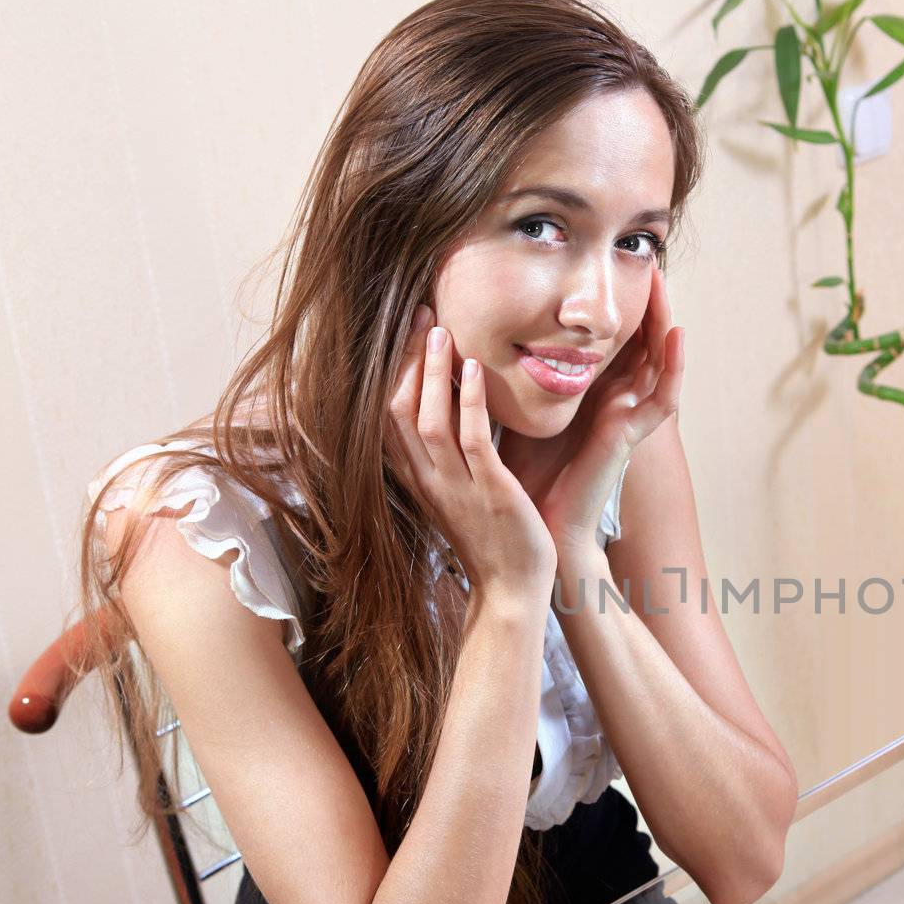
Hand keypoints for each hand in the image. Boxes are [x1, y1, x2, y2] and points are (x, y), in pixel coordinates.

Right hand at [389, 307, 556, 602]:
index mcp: (420, 479)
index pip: (389, 418)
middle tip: (420, 314)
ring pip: (427, 420)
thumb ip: (453, 455)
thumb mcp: (462, 492)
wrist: (513, 590)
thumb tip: (455, 410)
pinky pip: (470, 441)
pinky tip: (474, 368)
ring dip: (432, 372)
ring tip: (442, 330)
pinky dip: (468, 402)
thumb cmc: (495, 538)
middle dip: (407, 360)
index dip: (394, 372)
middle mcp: (429, 480)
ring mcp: (456, 487)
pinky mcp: (490, 493)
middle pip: (398, 409)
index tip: (407, 333)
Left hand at [532, 263, 684, 555]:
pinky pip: (664, 398)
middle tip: (644, 258)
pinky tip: (677, 334)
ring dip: (663, 319)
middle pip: (642, 342)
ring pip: (659, 361)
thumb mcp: (517, 405)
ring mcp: (627, 418)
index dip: (616, 302)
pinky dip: (674, 366)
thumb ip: (512, 372)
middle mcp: (615, 402)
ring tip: (662, 281)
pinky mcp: (631, 436)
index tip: (609, 264)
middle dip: (644, 301)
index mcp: (592, 394)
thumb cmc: (524, 471)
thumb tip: (480, 330)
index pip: (613, 339)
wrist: (537, 521)